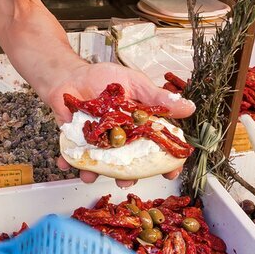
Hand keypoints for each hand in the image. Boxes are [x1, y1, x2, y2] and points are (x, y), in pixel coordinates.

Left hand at [45, 62, 194, 187]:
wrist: (72, 74)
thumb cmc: (105, 78)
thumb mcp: (135, 84)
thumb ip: (158, 99)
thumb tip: (189, 108)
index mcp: (138, 128)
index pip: (156, 149)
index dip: (166, 163)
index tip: (171, 172)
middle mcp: (120, 141)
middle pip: (128, 165)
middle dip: (127, 176)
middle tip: (126, 179)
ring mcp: (98, 144)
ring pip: (101, 166)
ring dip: (96, 174)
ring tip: (91, 175)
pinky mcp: (76, 143)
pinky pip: (72, 157)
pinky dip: (68, 163)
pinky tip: (65, 164)